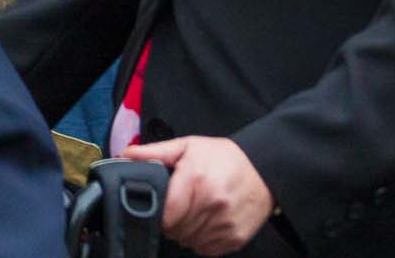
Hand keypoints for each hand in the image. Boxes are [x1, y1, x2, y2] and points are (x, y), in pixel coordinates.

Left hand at [123, 136, 273, 254]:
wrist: (268, 168)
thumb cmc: (226, 158)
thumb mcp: (191, 147)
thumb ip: (157, 153)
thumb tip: (127, 155)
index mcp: (197, 181)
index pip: (164, 217)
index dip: (161, 213)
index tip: (169, 204)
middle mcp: (212, 204)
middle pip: (175, 231)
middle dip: (175, 221)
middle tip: (187, 204)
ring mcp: (225, 223)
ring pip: (188, 242)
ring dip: (189, 231)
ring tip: (200, 211)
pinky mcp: (235, 237)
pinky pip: (206, 249)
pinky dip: (204, 239)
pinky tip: (212, 221)